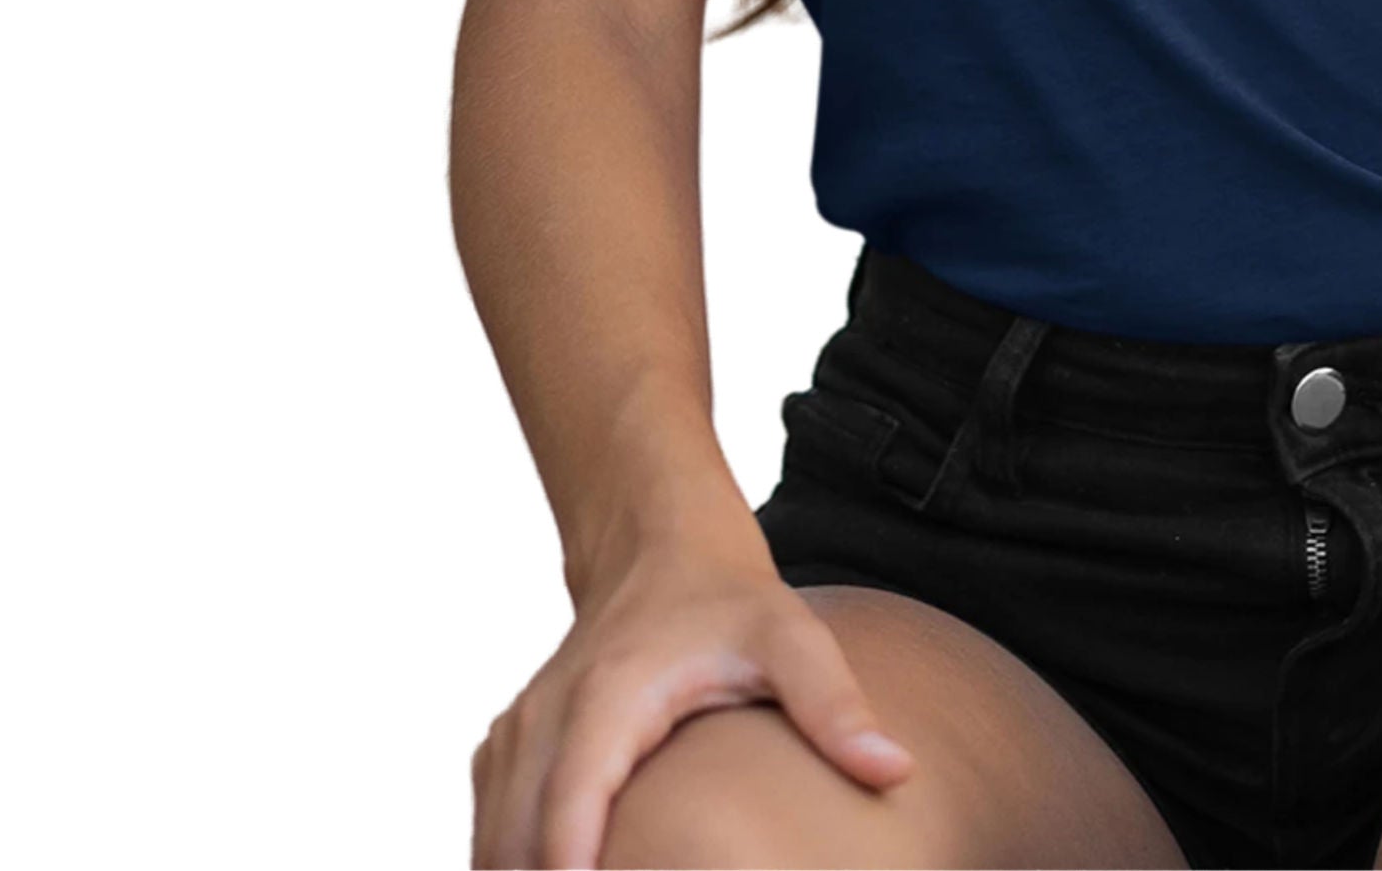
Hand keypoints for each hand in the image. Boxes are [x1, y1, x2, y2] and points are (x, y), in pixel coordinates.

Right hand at [470, 525, 914, 868]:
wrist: (661, 543)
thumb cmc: (728, 599)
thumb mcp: (792, 639)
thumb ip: (835, 706)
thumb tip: (893, 770)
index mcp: (609, 695)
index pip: (566, 814)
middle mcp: (546, 716)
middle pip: (512, 845)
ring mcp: (518, 732)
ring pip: (488, 843)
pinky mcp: (509, 748)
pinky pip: (489, 828)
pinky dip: (506, 865)